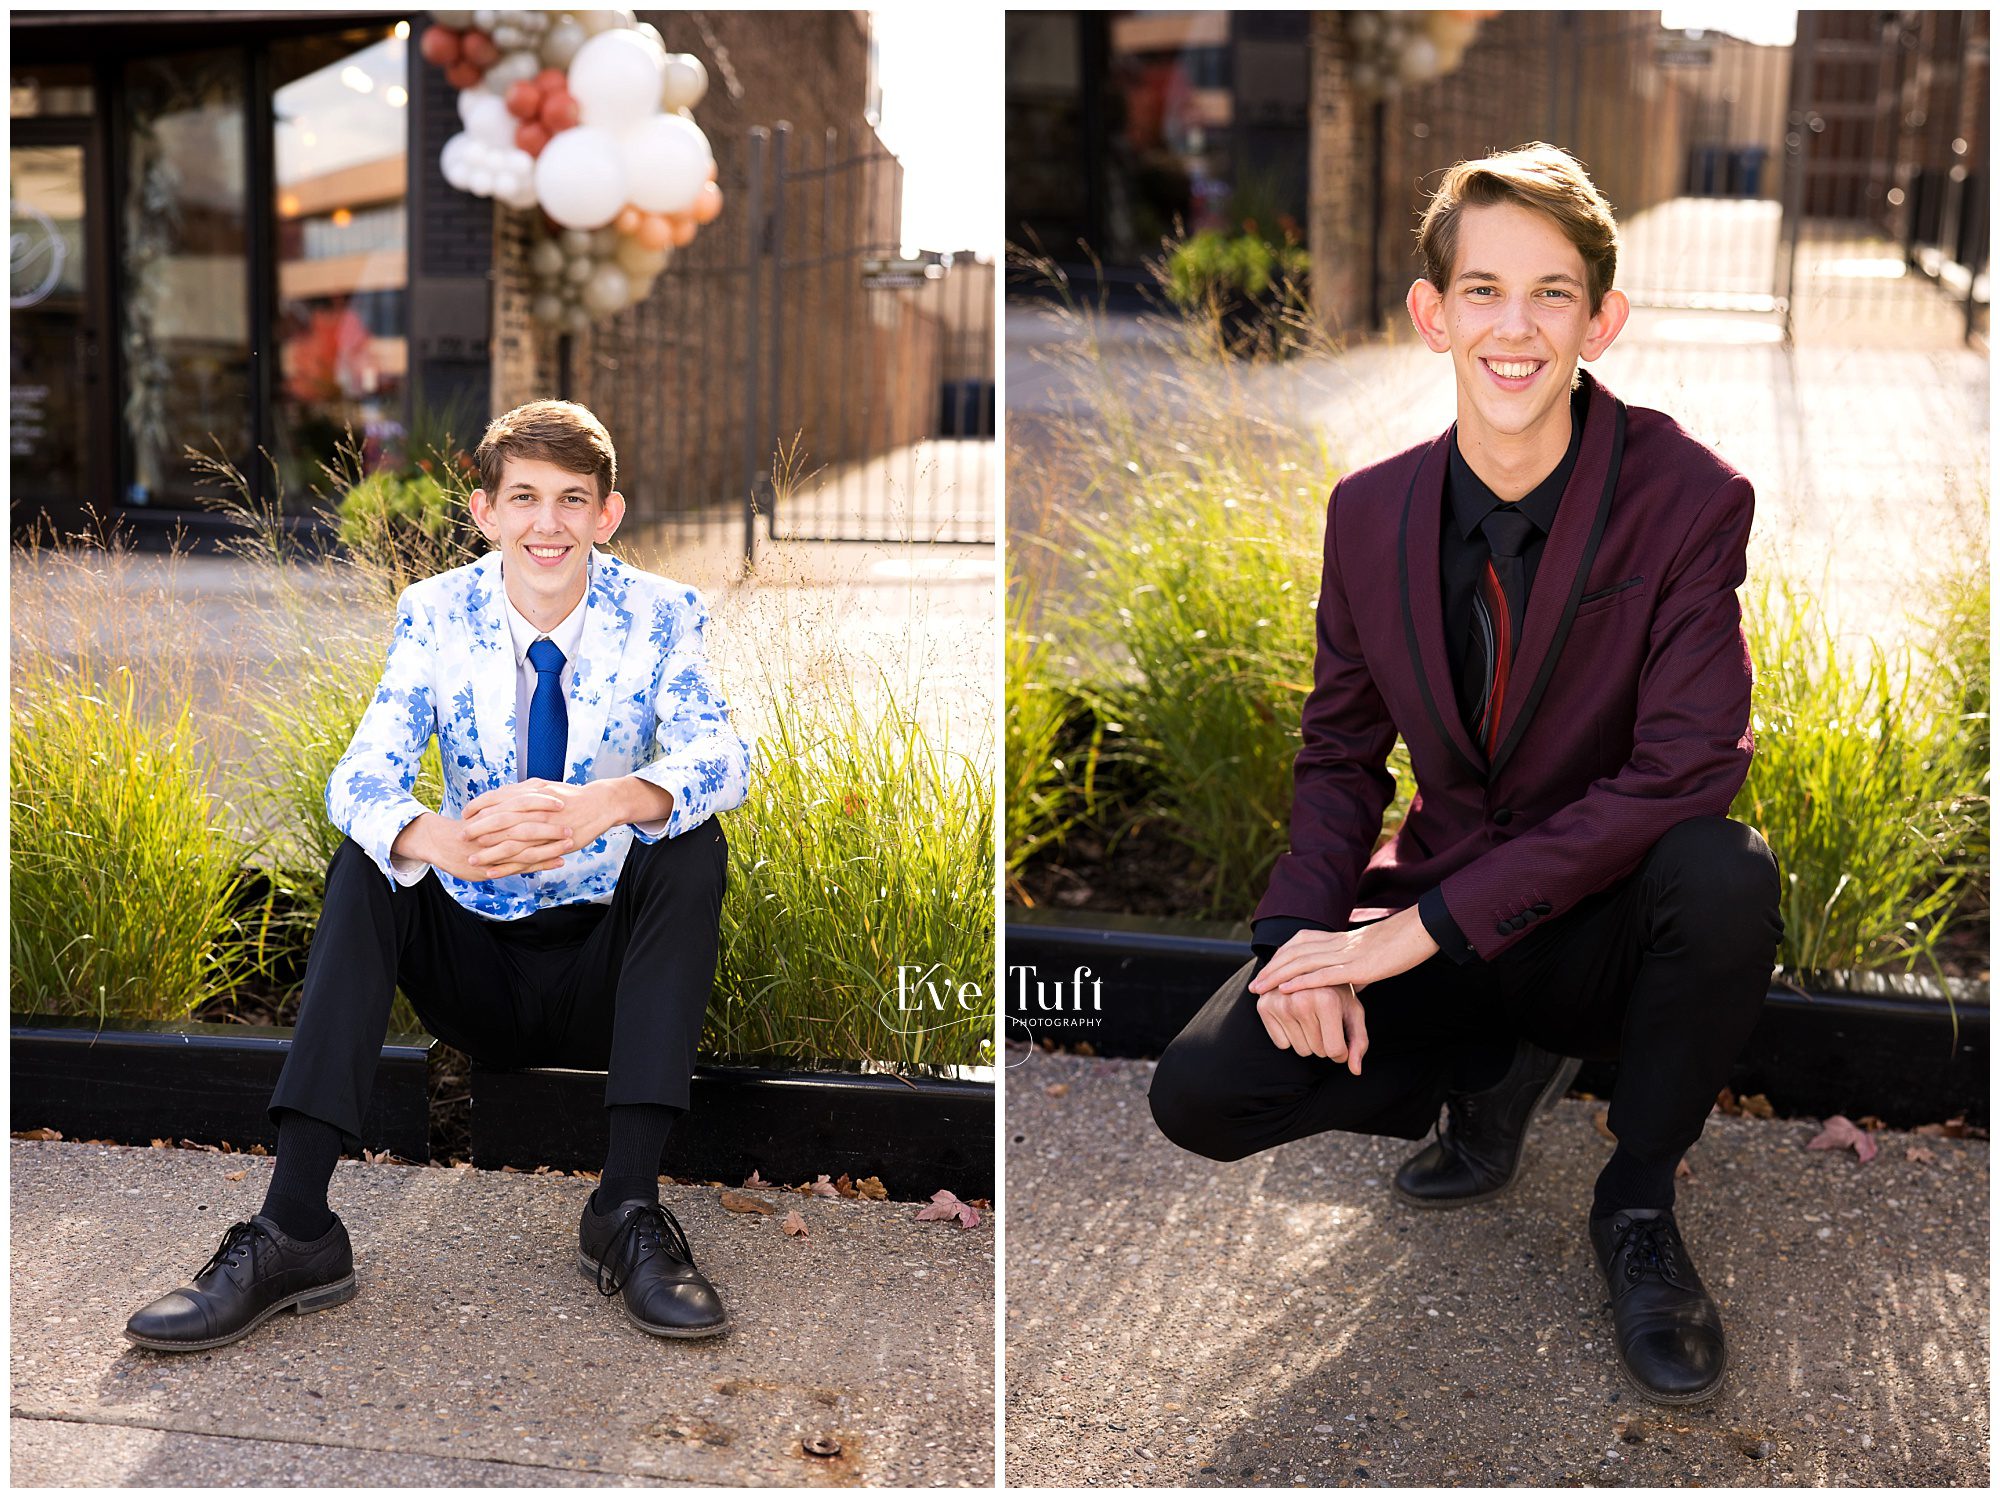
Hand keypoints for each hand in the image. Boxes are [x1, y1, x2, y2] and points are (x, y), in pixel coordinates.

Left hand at [457, 778, 619, 877]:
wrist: (599, 804)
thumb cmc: (571, 796)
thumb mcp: (545, 787)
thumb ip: (523, 791)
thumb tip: (502, 793)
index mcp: (530, 795)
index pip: (497, 799)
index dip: (478, 806)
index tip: (465, 814)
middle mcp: (534, 811)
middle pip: (499, 821)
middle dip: (477, 829)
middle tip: (461, 836)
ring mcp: (543, 830)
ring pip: (510, 843)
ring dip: (489, 852)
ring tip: (472, 859)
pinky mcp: (552, 846)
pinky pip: (525, 859)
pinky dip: (507, 867)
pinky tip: (492, 872)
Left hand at [1248, 905, 1438, 997]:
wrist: (1420, 931)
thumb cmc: (1398, 946)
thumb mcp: (1370, 958)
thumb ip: (1354, 971)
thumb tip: (1348, 988)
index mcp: (1338, 938)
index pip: (1298, 945)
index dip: (1279, 958)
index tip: (1264, 972)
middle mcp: (1336, 943)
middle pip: (1294, 954)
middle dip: (1271, 970)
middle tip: (1254, 986)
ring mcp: (1346, 954)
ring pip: (1302, 963)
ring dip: (1277, 976)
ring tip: (1259, 989)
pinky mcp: (1358, 967)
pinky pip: (1324, 974)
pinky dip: (1301, 982)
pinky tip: (1285, 990)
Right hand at [1254, 981, 1368, 1073]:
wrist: (1308, 967)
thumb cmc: (1336, 992)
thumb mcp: (1354, 1012)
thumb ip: (1359, 1042)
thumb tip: (1355, 1071)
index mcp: (1326, 1000)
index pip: (1334, 1050)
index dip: (1341, 1051)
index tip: (1343, 1038)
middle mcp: (1300, 1000)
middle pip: (1317, 1051)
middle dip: (1325, 1043)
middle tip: (1326, 1022)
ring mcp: (1279, 1003)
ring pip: (1300, 1049)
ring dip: (1308, 1041)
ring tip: (1311, 1018)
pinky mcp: (1264, 1006)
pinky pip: (1281, 1044)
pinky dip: (1290, 1036)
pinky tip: (1295, 1017)